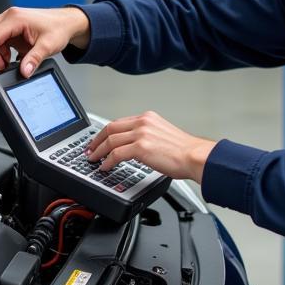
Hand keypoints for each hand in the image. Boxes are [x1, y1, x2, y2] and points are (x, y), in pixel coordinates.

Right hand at [0, 6, 89, 77]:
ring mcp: (8, 23)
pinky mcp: (10, 30)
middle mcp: (8, 18)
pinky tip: (7, 61)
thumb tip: (23, 72)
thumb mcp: (48, 46)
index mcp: (15, 19)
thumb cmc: (58, 28)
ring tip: (4, 65)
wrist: (66, 23)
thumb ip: (34, 59)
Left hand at [86, 110, 216, 183]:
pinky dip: (107, 161)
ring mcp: (141, 133)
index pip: (119, 122)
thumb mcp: (163, 135)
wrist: (195, 156)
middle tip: (90, 150)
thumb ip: (147, 136)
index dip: (105, 132)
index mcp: (148, 118)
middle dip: (96, 140)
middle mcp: (143, 122)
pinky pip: (116, 154)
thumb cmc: (184, 151)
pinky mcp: (140, 147)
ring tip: (94, 160)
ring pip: (110, 140)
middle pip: (110, 128)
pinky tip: (105, 167)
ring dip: (98, 151)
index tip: (99, 140)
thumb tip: (134, 148)